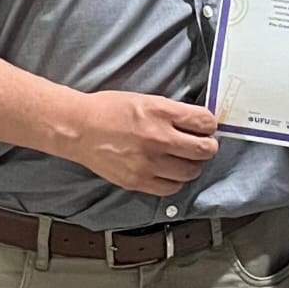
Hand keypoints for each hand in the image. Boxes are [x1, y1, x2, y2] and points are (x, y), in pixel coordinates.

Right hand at [68, 90, 218, 195]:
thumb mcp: (146, 99)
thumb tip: (199, 124)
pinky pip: (172, 188)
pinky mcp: (138, 182)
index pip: (205, 122)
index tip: (206, 127)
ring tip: (185, 158)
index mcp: (161, 112)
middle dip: (208, 146)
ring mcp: (148, 163)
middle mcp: (158, 138)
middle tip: (202, 144)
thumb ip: (174, 112)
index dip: (210, 125)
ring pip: (191, 171)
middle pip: (205, 149)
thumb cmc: (110, 110)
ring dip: (194, 165)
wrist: (79, 129)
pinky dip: (176, 180)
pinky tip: (170, 171)